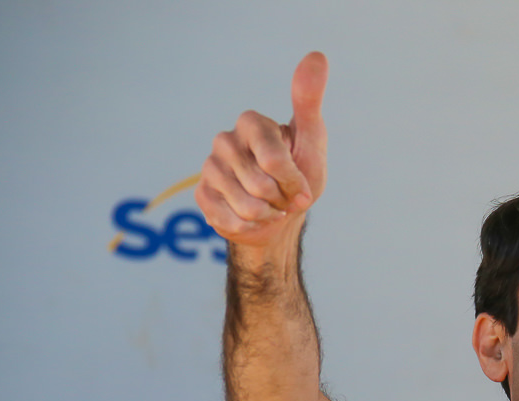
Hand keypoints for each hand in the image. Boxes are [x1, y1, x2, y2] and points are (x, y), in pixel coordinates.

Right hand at [196, 51, 328, 251]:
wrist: (281, 215)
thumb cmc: (300, 175)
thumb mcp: (312, 140)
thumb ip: (310, 100)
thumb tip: (317, 55)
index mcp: (251, 123)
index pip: (274, 160)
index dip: (293, 181)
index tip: (301, 183)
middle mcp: (225, 140)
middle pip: (260, 186)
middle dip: (282, 199)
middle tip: (283, 194)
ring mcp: (210, 167)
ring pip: (246, 207)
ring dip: (268, 215)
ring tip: (269, 205)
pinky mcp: (202, 194)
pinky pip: (230, 221)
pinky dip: (250, 227)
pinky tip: (251, 217)